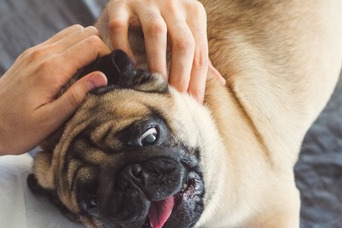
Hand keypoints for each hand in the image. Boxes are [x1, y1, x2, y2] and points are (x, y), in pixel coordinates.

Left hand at [0, 25, 109, 155]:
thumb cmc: (16, 130)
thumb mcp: (50, 121)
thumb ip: (77, 97)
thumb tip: (101, 77)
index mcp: (51, 70)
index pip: (90, 44)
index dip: (106, 55)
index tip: (111, 73)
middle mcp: (42, 54)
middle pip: (83, 32)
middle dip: (98, 48)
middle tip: (101, 72)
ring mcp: (33, 53)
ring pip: (70, 33)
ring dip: (84, 46)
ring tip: (88, 71)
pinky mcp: (28, 56)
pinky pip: (56, 42)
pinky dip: (69, 49)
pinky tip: (70, 72)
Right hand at [96, 0, 224, 101]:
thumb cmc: (164, 16)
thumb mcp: (185, 28)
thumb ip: (198, 54)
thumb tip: (221, 83)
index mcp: (193, 12)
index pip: (199, 52)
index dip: (197, 81)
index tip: (192, 104)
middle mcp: (173, 3)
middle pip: (183, 43)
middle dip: (181, 75)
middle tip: (174, 99)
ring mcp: (146, 1)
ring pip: (156, 33)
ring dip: (157, 63)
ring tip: (155, 85)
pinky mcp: (120, 3)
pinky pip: (121, 27)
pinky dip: (124, 48)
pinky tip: (129, 66)